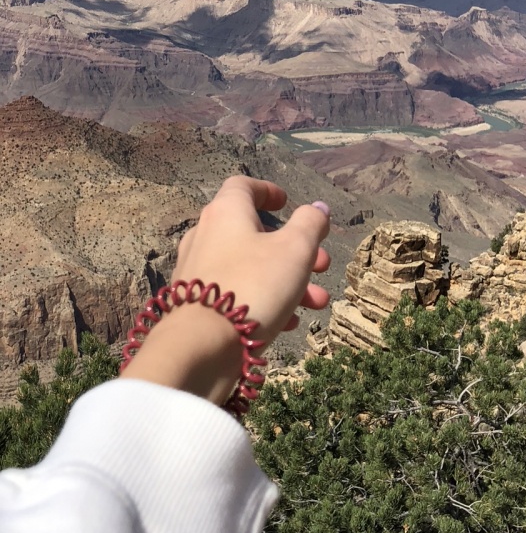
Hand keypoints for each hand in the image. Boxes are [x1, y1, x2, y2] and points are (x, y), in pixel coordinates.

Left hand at [122, 176, 330, 405]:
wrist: (201, 346)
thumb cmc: (254, 285)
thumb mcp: (295, 250)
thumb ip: (310, 224)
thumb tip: (318, 207)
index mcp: (226, 212)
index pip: (243, 186)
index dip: (268, 191)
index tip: (286, 203)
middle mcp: (205, 235)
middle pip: (254, 233)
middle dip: (295, 249)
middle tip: (323, 265)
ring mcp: (197, 271)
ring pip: (249, 267)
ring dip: (287, 280)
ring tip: (317, 302)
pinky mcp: (195, 303)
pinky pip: (236, 292)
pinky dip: (264, 300)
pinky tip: (289, 323)